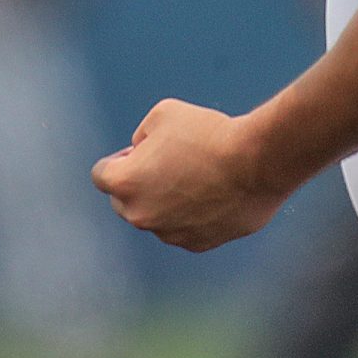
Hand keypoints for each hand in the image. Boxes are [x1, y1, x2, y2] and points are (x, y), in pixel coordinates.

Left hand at [90, 100, 289, 251]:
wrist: (256, 163)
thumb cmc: (209, 134)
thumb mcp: (164, 114)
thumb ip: (141, 135)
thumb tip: (141, 151)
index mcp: (125, 183)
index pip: (101, 174)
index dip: (120, 159)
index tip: (141, 152)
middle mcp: (141, 214)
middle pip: (123, 201)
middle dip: (138, 184)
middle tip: (168, 163)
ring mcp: (169, 233)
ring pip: (155, 217)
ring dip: (166, 200)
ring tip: (197, 176)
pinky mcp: (197, 244)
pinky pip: (183, 229)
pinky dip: (191, 215)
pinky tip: (213, 193)